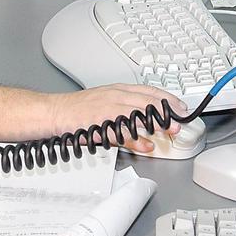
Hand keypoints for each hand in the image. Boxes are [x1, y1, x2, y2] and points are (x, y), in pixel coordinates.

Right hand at [45, 84, 184, 153]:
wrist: (54, 112)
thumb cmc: (79, 110)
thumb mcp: (106, 103)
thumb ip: (127, 111)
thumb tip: (147, 123)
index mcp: (118, 89)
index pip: (149, 90)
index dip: (168, 99)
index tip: (180, 108)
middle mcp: (115, 96)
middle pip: (147, 101)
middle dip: (166, 112)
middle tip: (179, 122)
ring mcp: (107, 109)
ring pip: (138, 114)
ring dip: (156, 124)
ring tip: (168, 131)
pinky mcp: (100, 123)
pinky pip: (122, 132)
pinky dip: (136, 141)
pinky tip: (146, 146)